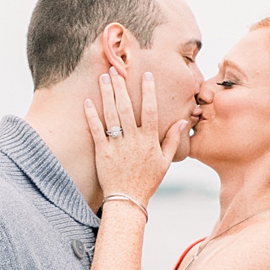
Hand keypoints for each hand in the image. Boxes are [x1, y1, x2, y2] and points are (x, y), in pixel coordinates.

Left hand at [84, 68, 183, 206]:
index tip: (146, 75)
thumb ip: (173, 140)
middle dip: (121, 86)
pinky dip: (91, 115)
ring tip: (103, 78)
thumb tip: (182, 122)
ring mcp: (117, 145)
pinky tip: (87, 101)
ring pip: (111, 115)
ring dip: (107, 95)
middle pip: (127, 107)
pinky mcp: (102, 151)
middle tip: (116, 69)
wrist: (128, 200)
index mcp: (149, 140)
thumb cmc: (148, 181)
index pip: (151, 110)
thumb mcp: (165, 162)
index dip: (148, 91)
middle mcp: (133, 139)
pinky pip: (96, 130)